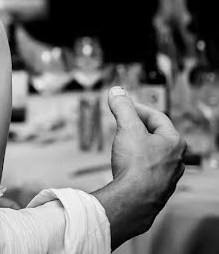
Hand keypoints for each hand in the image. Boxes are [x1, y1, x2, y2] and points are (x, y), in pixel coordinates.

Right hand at [93, 87, 185, 248]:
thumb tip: (117, 92)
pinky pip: (147, 170)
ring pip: (152, 153)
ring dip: (136, 146)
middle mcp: (176, 159)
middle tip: (120, 123)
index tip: (122, 105)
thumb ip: (123, 107)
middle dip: (136, 127)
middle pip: (155, 135)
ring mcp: (168, 176)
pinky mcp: (157, 189)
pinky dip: (136, 163)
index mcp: (174, 142)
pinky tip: (125, 166)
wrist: (134, 200)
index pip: (156, 116)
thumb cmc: (137, 166)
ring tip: (121, 145)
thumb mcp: (127, 128)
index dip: (137, 108)